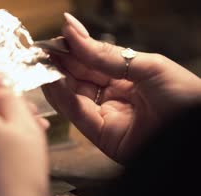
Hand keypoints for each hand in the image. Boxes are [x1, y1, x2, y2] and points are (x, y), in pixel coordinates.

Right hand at [43, 13, 200, 162]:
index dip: (72, 50)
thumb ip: (105, 54)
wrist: (196, 132)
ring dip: (55, 80)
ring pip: (72, 96)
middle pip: (78, 78)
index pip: (91, 61)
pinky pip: (77, 114)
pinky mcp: (101, 135)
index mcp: (125, 77)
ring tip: (41, 64)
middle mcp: (112, 96)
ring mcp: (105, 116)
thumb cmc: (186, 96)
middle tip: (39, 51)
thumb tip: (72, 30)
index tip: (55, 38)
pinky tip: (52, 83)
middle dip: (59, 63)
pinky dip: (62, 99)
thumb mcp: (147, 66)